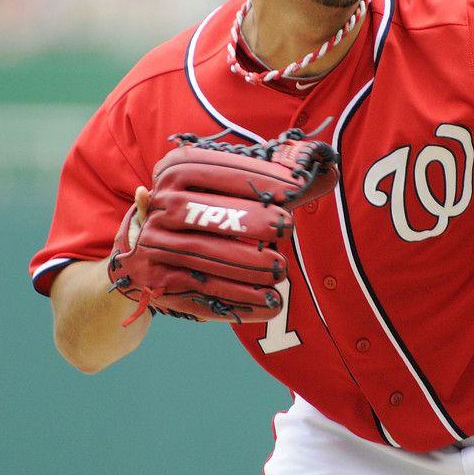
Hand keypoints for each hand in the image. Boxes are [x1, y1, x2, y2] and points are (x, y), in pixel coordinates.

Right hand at [107, 129, 338, 325]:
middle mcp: (159, 206)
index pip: (216, 168)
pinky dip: (238, 302)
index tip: (294, 186)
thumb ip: (276, 183)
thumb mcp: (226, 190)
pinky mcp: (157, 284)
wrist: (143, 256)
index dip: (256, 177)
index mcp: (175, 171)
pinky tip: (268, 305)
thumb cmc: (204, 212)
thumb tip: (329, 172)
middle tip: (288, 228)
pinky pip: (201, 294)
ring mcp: (153, 246)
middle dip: (250, 221)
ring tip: (280, 272)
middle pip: (204, 213)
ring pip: (204, 257)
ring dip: (247, 267)